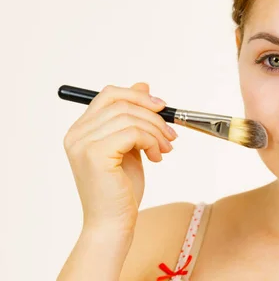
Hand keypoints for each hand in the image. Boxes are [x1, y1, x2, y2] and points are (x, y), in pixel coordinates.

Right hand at [62, 82, 177, 232]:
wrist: (113, 223)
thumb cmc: (121, 189)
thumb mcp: (131, 145)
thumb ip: (133, 118)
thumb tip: (144, 85)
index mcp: (82, 129)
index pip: (110, 95)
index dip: (139, 96)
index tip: (162, 108)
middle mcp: (76, 133)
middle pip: (121, 102)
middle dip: (153, 115)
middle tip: (171, 134)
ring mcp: (82, 143)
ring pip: (130, 117)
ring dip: (156, 131)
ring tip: (165, 149)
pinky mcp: (94, 154)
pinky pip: (132, 132)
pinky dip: (151, 141)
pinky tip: (156, 157)